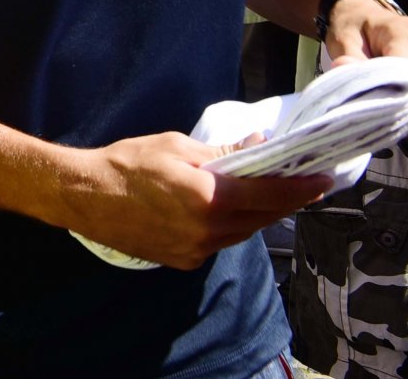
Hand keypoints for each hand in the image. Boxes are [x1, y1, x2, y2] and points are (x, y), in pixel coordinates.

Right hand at [60, 132, 330, 269]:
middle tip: (297, 181)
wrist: (83, 196)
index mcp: (209, 198)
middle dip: (283, 200)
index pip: (271, 195)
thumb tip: (259, 147)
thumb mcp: (176, 147)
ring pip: (243, 232)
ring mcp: (196, 250)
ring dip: (257, 213)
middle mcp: (208, 231)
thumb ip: (222, 154)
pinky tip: (221, 208)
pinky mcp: (184, 261)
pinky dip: (229, 225)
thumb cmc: (126, 162)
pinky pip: (220, 242)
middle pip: (263, 217)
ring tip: (260, 192)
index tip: (324, 179)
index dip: (302, 188)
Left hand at [324, 0, 407, 130]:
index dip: (390, 97)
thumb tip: (344, 69)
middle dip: (399, 109)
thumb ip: (347, 58)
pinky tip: (399, 110)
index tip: (369, 109)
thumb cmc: (354, 29)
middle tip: (374, 116)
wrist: (367, 17)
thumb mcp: (343, 40)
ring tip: (385, 110)